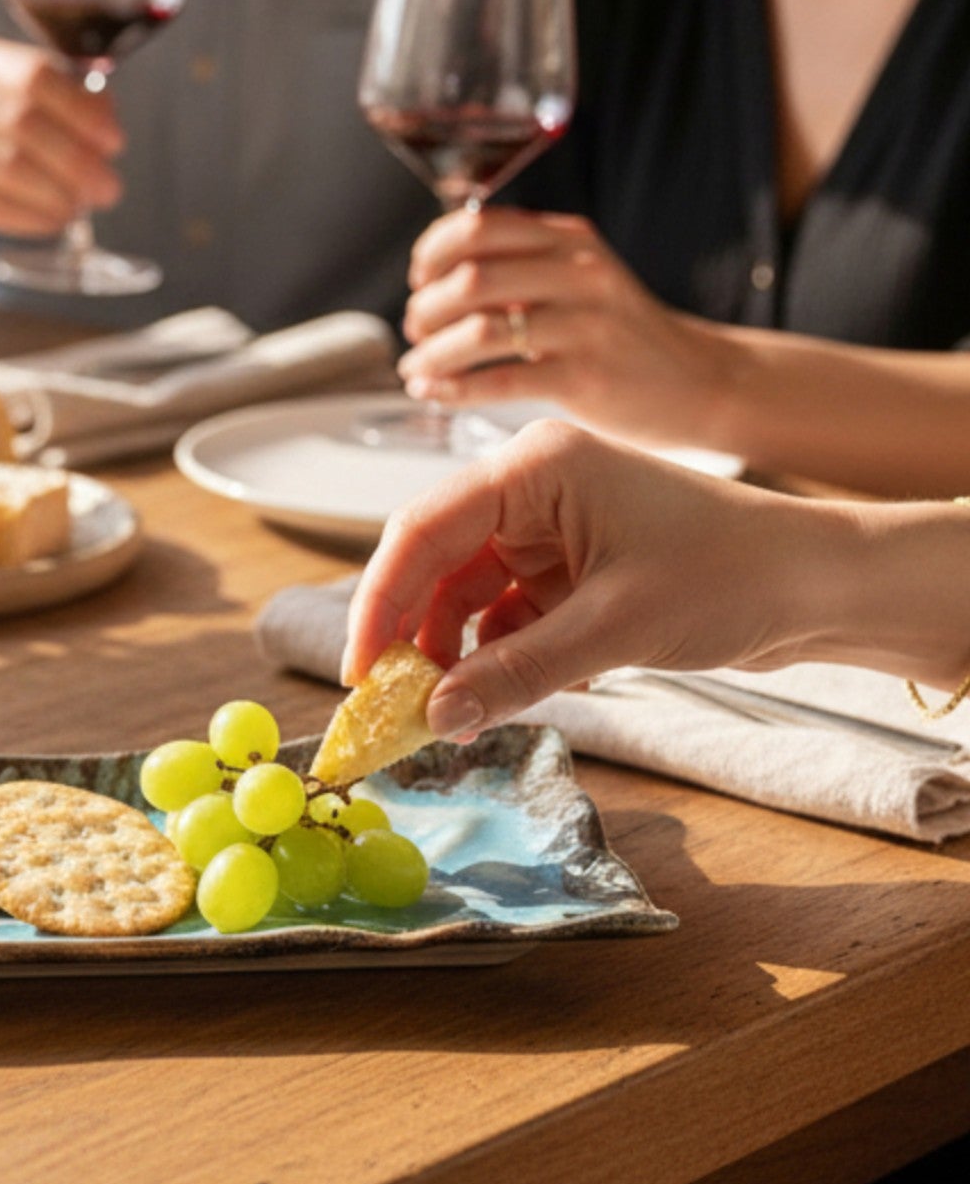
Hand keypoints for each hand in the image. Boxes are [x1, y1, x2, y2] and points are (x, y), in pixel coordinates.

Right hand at [0, 36, 122, 251]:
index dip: (83, 109)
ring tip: (83, 207)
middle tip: (108, 187)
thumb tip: (107, 121)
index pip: (36, 74)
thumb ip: (53, 104)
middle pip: (26, 120)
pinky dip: (33, 215)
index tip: (114, 141)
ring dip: (59, 191)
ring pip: (12, 164)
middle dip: (78, 158)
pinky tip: (54, 221)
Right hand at [344, 421, 828, 737]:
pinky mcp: (567, 569)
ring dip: (448, 654)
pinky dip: (489, 658)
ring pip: (461, 594)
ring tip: (441, 713)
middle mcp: (530, 488)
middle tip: (388, 705)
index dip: (378, 603)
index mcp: (535, 465)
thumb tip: (434, 717)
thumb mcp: (616, 629)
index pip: (422, 529)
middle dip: (407, 635)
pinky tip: (489, 698)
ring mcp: (548, 529)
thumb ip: (516, 672)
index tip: (359, 672)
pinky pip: (500, 616)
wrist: (824, 586)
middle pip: (432, 562)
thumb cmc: (735, 575)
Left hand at [399, 208, 735, 448]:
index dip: (431, 254)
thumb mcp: (579, 279)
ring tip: (416, 368)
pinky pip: (502, 380)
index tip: (418, 281)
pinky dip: (454, 387)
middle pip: (470, 277)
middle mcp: (579, 272)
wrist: (700, 380)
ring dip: (432, 352)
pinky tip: (433, 392)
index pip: (477, 226)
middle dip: (425, 309)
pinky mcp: (588, 376)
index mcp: (569, 239)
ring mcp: (586, 324)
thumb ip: (521, 267)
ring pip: (482, 330)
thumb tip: (437, 276)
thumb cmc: (621, 335)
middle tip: (414, 332)